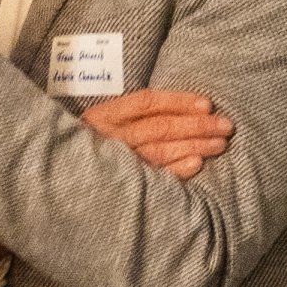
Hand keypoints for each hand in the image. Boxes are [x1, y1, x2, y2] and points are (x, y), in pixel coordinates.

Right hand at [83, 87, 233, 180]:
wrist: (60, 179)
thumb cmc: (92, 145)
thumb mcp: (104, 122)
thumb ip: (133, 115)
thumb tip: (185, 109)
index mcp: (104, 116)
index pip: (146, 103)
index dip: (178, 101)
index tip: (207, 103)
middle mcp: (109, 138)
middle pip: (160, 127)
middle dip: (196, 125)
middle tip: (225, 125)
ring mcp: (115, 164)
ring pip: (160, 151)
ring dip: (194, 146)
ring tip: (219, 144)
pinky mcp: (122, 185)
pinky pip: (155, 176)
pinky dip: (177, 169)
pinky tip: (197, 164)